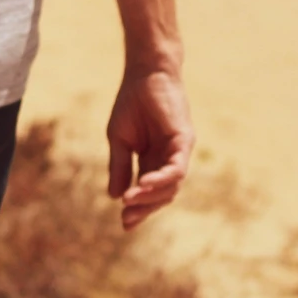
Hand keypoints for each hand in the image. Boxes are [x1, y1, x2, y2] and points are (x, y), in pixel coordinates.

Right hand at [105, 68, 192, 232]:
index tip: (124, 224)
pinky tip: (142, 184)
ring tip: (129, 202)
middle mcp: (169, 159)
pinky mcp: (184, 141)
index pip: (149, 192)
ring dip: (150, 197)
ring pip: (171, 185)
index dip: (138, 208)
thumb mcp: (119, 139)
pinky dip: (161, 179)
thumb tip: (114, 196)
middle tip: (127, 219)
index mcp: (154, 160)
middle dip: (144, 209)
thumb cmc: (131, 102)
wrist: (144, 73)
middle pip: (162, 194)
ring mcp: (178, 151)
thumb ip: (119, 167)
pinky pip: (176, 168)